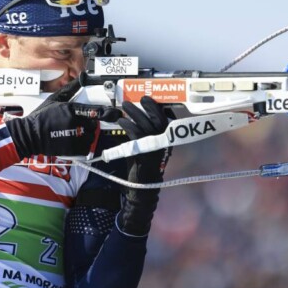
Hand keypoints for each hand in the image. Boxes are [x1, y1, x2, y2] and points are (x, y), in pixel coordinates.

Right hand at [5, 95, 120, 158]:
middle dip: (90, 124)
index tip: (116, 114)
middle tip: (77, 124)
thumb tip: (83, 77)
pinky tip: (71, 140)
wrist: (30, 135)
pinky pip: (85, 147)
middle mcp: (74, 123)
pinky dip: (82, 145)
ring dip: (86, 135)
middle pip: (94, 124)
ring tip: (72, 132)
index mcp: (71, 109)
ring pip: (91, 136)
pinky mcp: (72, 149)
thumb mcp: (56, 98)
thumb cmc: (41, 117)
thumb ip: (72, 89)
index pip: (94, 112)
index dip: (108, 113)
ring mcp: (74, 137)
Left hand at [115, 96, 171, 235]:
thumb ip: (146, 135)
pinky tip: (121, 121)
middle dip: (147, 107)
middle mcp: (163, 143)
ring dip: (134, 114)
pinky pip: (136, 135)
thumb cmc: (144, 166)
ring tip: (124, 107)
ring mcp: (155, 148)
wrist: (143, 187)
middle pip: (157, 120)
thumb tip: (135, 117)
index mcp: (166, 141)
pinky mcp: (144, 153)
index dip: (156, 108)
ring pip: (146, 125)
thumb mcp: (148, 148)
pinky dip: (128, 126)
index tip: (146, 99)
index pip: (165, 120)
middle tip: (135, 99)